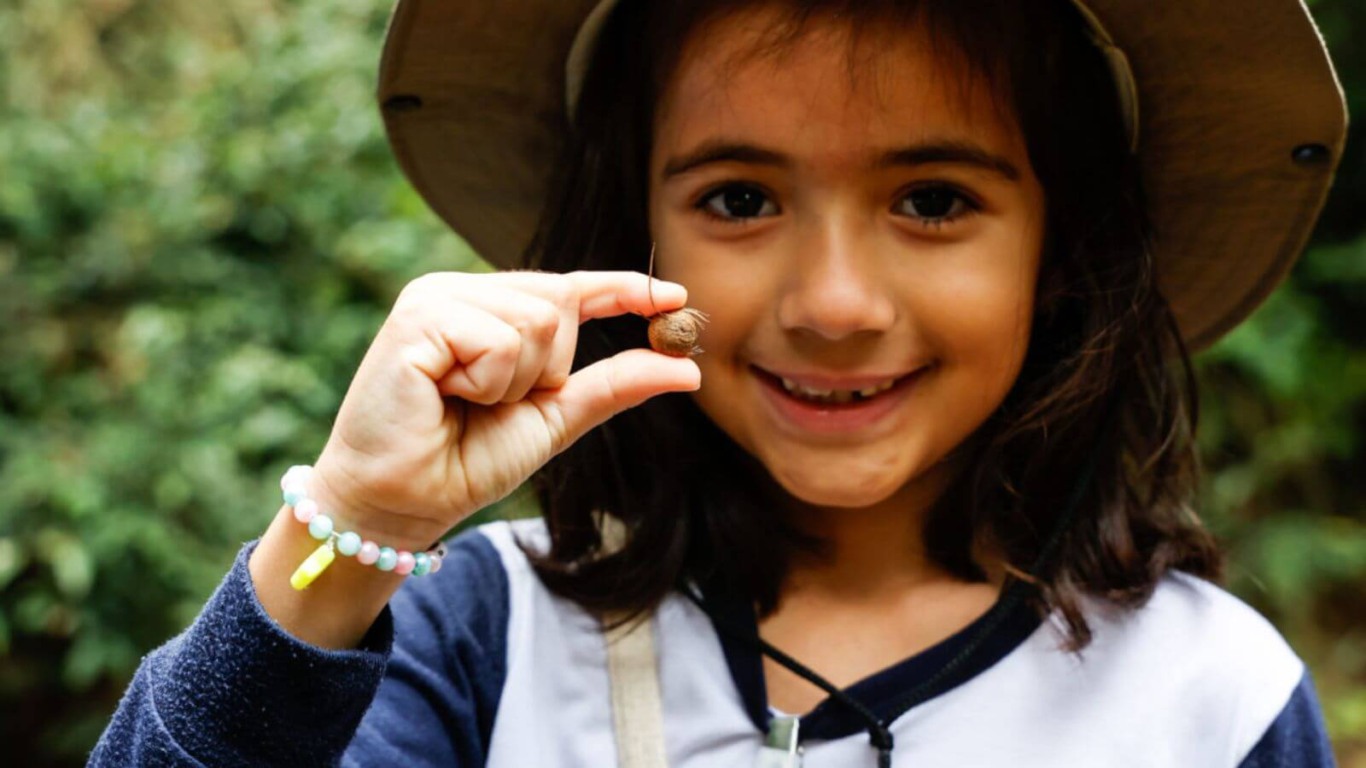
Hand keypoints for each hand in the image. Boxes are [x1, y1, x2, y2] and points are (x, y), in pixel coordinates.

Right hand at [307, 270, 699, 551]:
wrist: (400, 503)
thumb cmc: (465, 460)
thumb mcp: (555, 418)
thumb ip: (614, 385)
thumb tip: (688, 370)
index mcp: (488, 307)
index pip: (568, 287)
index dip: (624, 289)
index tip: (678, 298)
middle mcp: (460, 290)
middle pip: (561, 302)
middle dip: (549, 367)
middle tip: (491, 402)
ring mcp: (435, 297)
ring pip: (538, 321)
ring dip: (515, 381)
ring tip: (464, 401)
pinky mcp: (417, 317)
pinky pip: (501, 341)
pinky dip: (489, 382)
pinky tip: (445, 395)